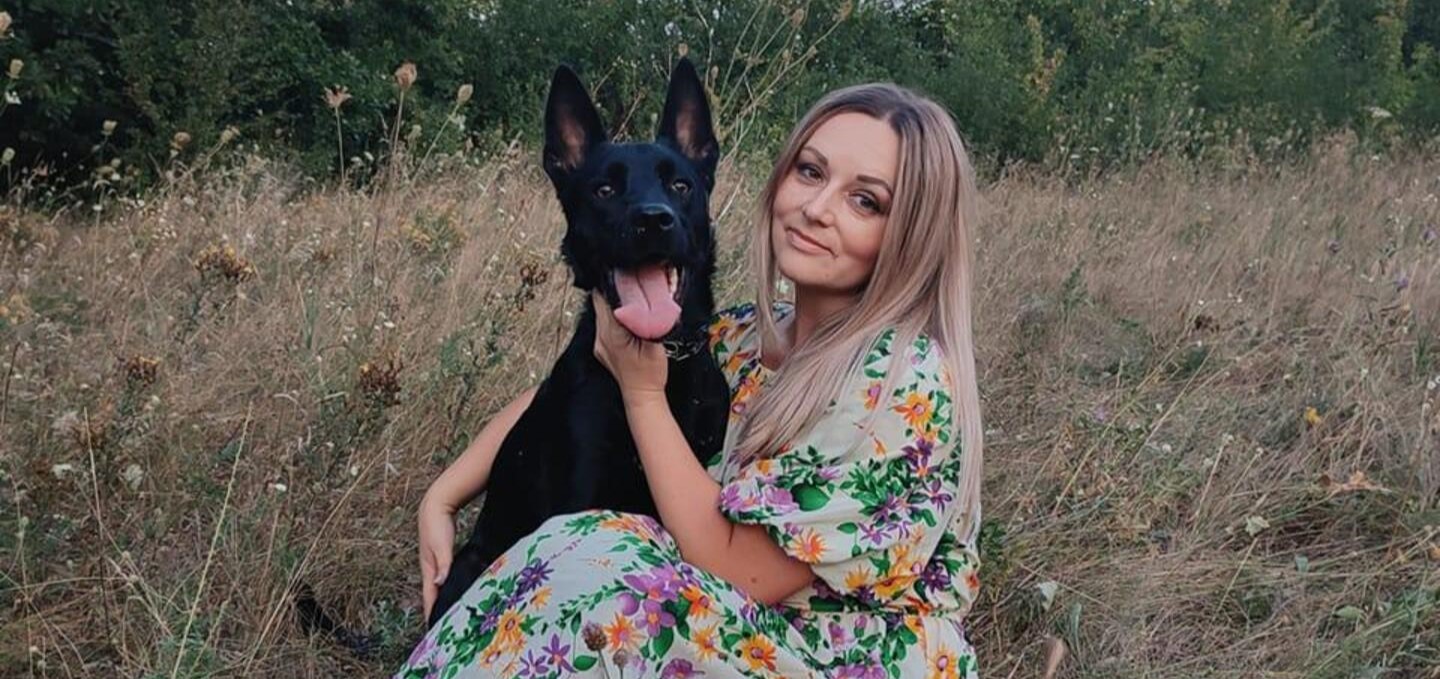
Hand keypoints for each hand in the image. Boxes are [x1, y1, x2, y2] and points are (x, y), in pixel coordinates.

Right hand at [418, 494, 456, 620]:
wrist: (436, 504)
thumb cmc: (437, 524)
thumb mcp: (441, 545)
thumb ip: (443, 564)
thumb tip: (438, 583)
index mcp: (427, 567)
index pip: (428, 595)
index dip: (431, 611)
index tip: (433, 626)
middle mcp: (429, 566)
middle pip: (431, 592)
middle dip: (435, 608)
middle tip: (441, 624)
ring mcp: (434, 561)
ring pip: (437, 584)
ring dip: (441, 597)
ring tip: (446, 610)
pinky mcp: (440, 554)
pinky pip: (443, 575)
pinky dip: (446, 585)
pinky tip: (453, 587)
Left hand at [591, 291, 667, 401]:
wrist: (642, 397)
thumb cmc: (650, 375)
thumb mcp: (655, 345)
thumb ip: (650, 322)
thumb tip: (649, 302)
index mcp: (612, 334)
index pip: (605, 299)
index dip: (614, 283)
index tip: (626, 274)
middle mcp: (601, 337)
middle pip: (600, 302)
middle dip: (613, 289)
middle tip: (629, 280)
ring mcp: (600, 343)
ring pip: (601, 312)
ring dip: (613, 302)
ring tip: (630, 294)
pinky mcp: (602, 347)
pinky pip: (604, 323)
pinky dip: (613, 314)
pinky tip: (626, 314)